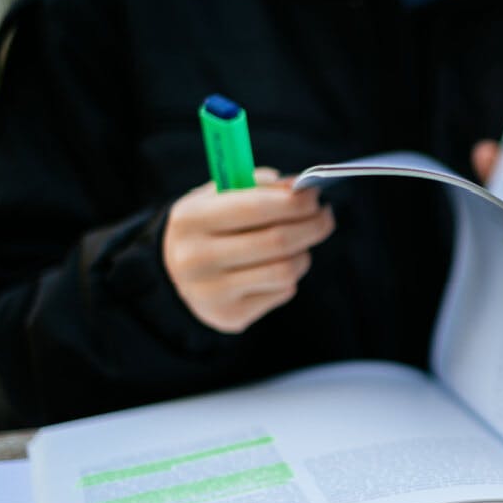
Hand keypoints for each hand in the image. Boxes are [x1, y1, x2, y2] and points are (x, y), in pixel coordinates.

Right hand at [163, 168, 334, 332]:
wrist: (176, 274)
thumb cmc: (211, 225)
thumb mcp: (220, 197)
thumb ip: (259, 187)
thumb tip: (300, 187)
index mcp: (191, 219)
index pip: (257, 207)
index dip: (294, 201)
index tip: (315, 194)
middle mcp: (196, 258)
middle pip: (278, 241)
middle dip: (312, 225)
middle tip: (326, 216)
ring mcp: (211, 292)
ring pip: (285, 270)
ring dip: (304, 253)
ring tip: (300, 243)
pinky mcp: (230, 316)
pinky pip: (282, 291)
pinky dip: (290, 276)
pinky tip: (277, 267)